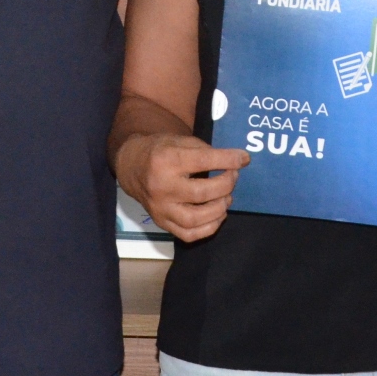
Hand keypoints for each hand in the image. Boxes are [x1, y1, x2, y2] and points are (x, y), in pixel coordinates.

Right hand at [115, 133, 250, 242]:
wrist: (132, 167)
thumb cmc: (161, 151)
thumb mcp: (180, 141)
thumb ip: (205, 151)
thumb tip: (235, 162)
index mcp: (166, 160)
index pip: (203, 161)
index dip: (228, 160)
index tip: (244, 158)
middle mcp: (162, 186)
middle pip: (202, 193)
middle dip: (226, 184)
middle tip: (233, 177)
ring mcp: (160, 208)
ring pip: (196, 218)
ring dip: (219, 209)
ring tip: (227, 198)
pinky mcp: (162, 223)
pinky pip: (189, 234)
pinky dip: (209, 228)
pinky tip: (217, 215)